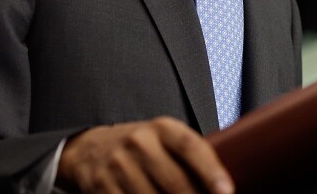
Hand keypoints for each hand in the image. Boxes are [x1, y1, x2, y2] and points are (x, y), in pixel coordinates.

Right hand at [55, 117, 233, 193]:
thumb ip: (189, 156)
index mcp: (162, 128)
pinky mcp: (102, 186)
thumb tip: (223, 186)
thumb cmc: (141, 148)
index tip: (226, 191)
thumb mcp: (164, 140)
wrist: (89, 148)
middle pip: (176, 182)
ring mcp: (118, 165)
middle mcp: (139, 142)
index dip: (210, 170)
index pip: (190, 146)